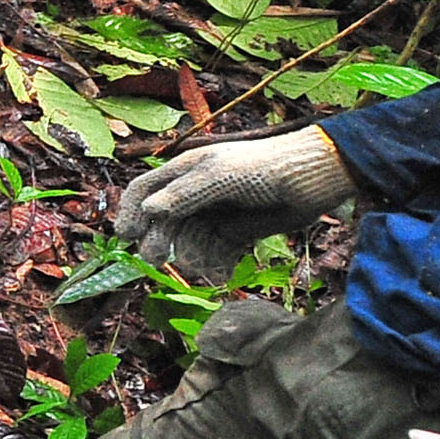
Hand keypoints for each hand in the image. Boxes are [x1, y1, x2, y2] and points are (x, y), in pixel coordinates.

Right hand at [111, 127, 353, 282]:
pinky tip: (222, 271)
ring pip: (190, 241)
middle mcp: (197, 193)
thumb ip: (184, 194)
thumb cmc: (265, 167)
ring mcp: (217, 214)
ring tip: (202, 267)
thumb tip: (148, 210)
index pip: (145, 190)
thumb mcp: (220, 176)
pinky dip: (215, 264)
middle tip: (156, 259)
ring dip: (191, 255)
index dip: (130, 211)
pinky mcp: (238, 233)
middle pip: (164, 220)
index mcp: (187, 171)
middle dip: (159, 240)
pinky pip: (215, 252)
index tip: (125, 237)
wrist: (314, 178)